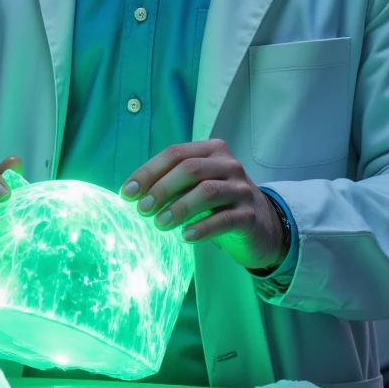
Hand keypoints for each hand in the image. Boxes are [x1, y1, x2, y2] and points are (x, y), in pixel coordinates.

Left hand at [120, 139, 287, 273]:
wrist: (261, 225)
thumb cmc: (219, 203)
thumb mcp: (198, 185)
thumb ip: (173, 183)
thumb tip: (133, 194)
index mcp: (212, 150)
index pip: (175, 153)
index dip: (148, 172)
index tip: (127, 193)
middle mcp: (229, 165)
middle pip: (190, 169)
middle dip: (161, 188)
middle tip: (142, 210)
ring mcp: (241, 189)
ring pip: (207, 191)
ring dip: (179, 208)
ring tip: (160, 224)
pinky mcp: (249, 215)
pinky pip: (224, 219)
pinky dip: (201, 228)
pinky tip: (185, 237)